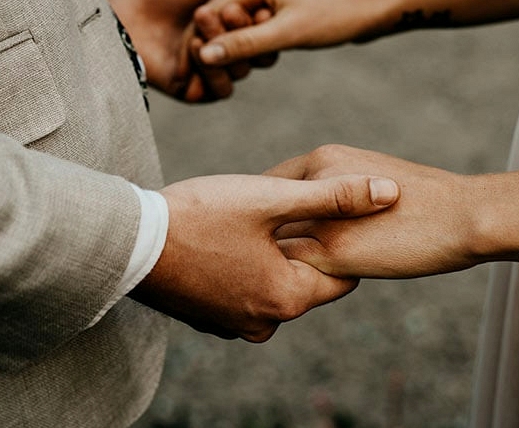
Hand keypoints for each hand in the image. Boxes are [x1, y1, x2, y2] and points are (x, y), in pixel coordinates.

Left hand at [108, 0, 325, 101]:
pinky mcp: (192, 87)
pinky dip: (217, 76)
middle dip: (248, 35)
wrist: (124, 3)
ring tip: (202, 31)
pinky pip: (221, 91)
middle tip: (228, 15)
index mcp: (235, 15)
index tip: (266, 7)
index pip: (270, 28)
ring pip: (243, 72)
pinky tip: (199, 55)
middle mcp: (225, 41)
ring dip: (230, 53)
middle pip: (261, 53)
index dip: (271, 20)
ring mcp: (209, 65)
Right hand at [129, 171, 399, 341]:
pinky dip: (247, 268)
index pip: (343, 275)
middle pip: (307, 280)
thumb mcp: (272, 198)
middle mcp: (264, 322)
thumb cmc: (200, 215)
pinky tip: (230, 239)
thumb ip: (336, 197)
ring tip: (256, 221)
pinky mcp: (208, 318)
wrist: (127, 242)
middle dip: (306, 246)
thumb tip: (391, 193)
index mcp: (288, 298)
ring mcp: (232, 324)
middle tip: (287, 209)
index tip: (327, 212)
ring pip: (275, 284)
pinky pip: (245, 291)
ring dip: (273, 256)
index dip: (340, 239)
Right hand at [194, 0, 395, 66]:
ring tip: (250, 64)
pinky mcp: (282, 9)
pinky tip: (265, 59)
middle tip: (226, 73)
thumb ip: (245, 44)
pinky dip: (256, 46)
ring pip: (240, 27)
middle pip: (222, 20)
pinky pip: (257, 30)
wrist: (378, 7)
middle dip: (222, 46)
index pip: (211, 13)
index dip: (207, 42)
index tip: (207, 68)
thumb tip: (206, 56)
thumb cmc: (336, 14)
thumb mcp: (287, 33)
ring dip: (241, 49)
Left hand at [267, 145, 477, 278]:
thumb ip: (337, 191)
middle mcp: (314, 182)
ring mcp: (321, 217)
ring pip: (273, 243)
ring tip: (261, 278)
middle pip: (264, 215)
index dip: (263, 211)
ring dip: (264, 261)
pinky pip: (292, 269)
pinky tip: (289, 289)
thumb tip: (318, 211)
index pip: (270, 185)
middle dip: (256, 237)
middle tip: (249, 256)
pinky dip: (285, 279)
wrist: (462, 215)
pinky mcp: (333, 251)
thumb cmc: (425, 200)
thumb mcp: (371, 179)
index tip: (259, 231)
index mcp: (324, 159)